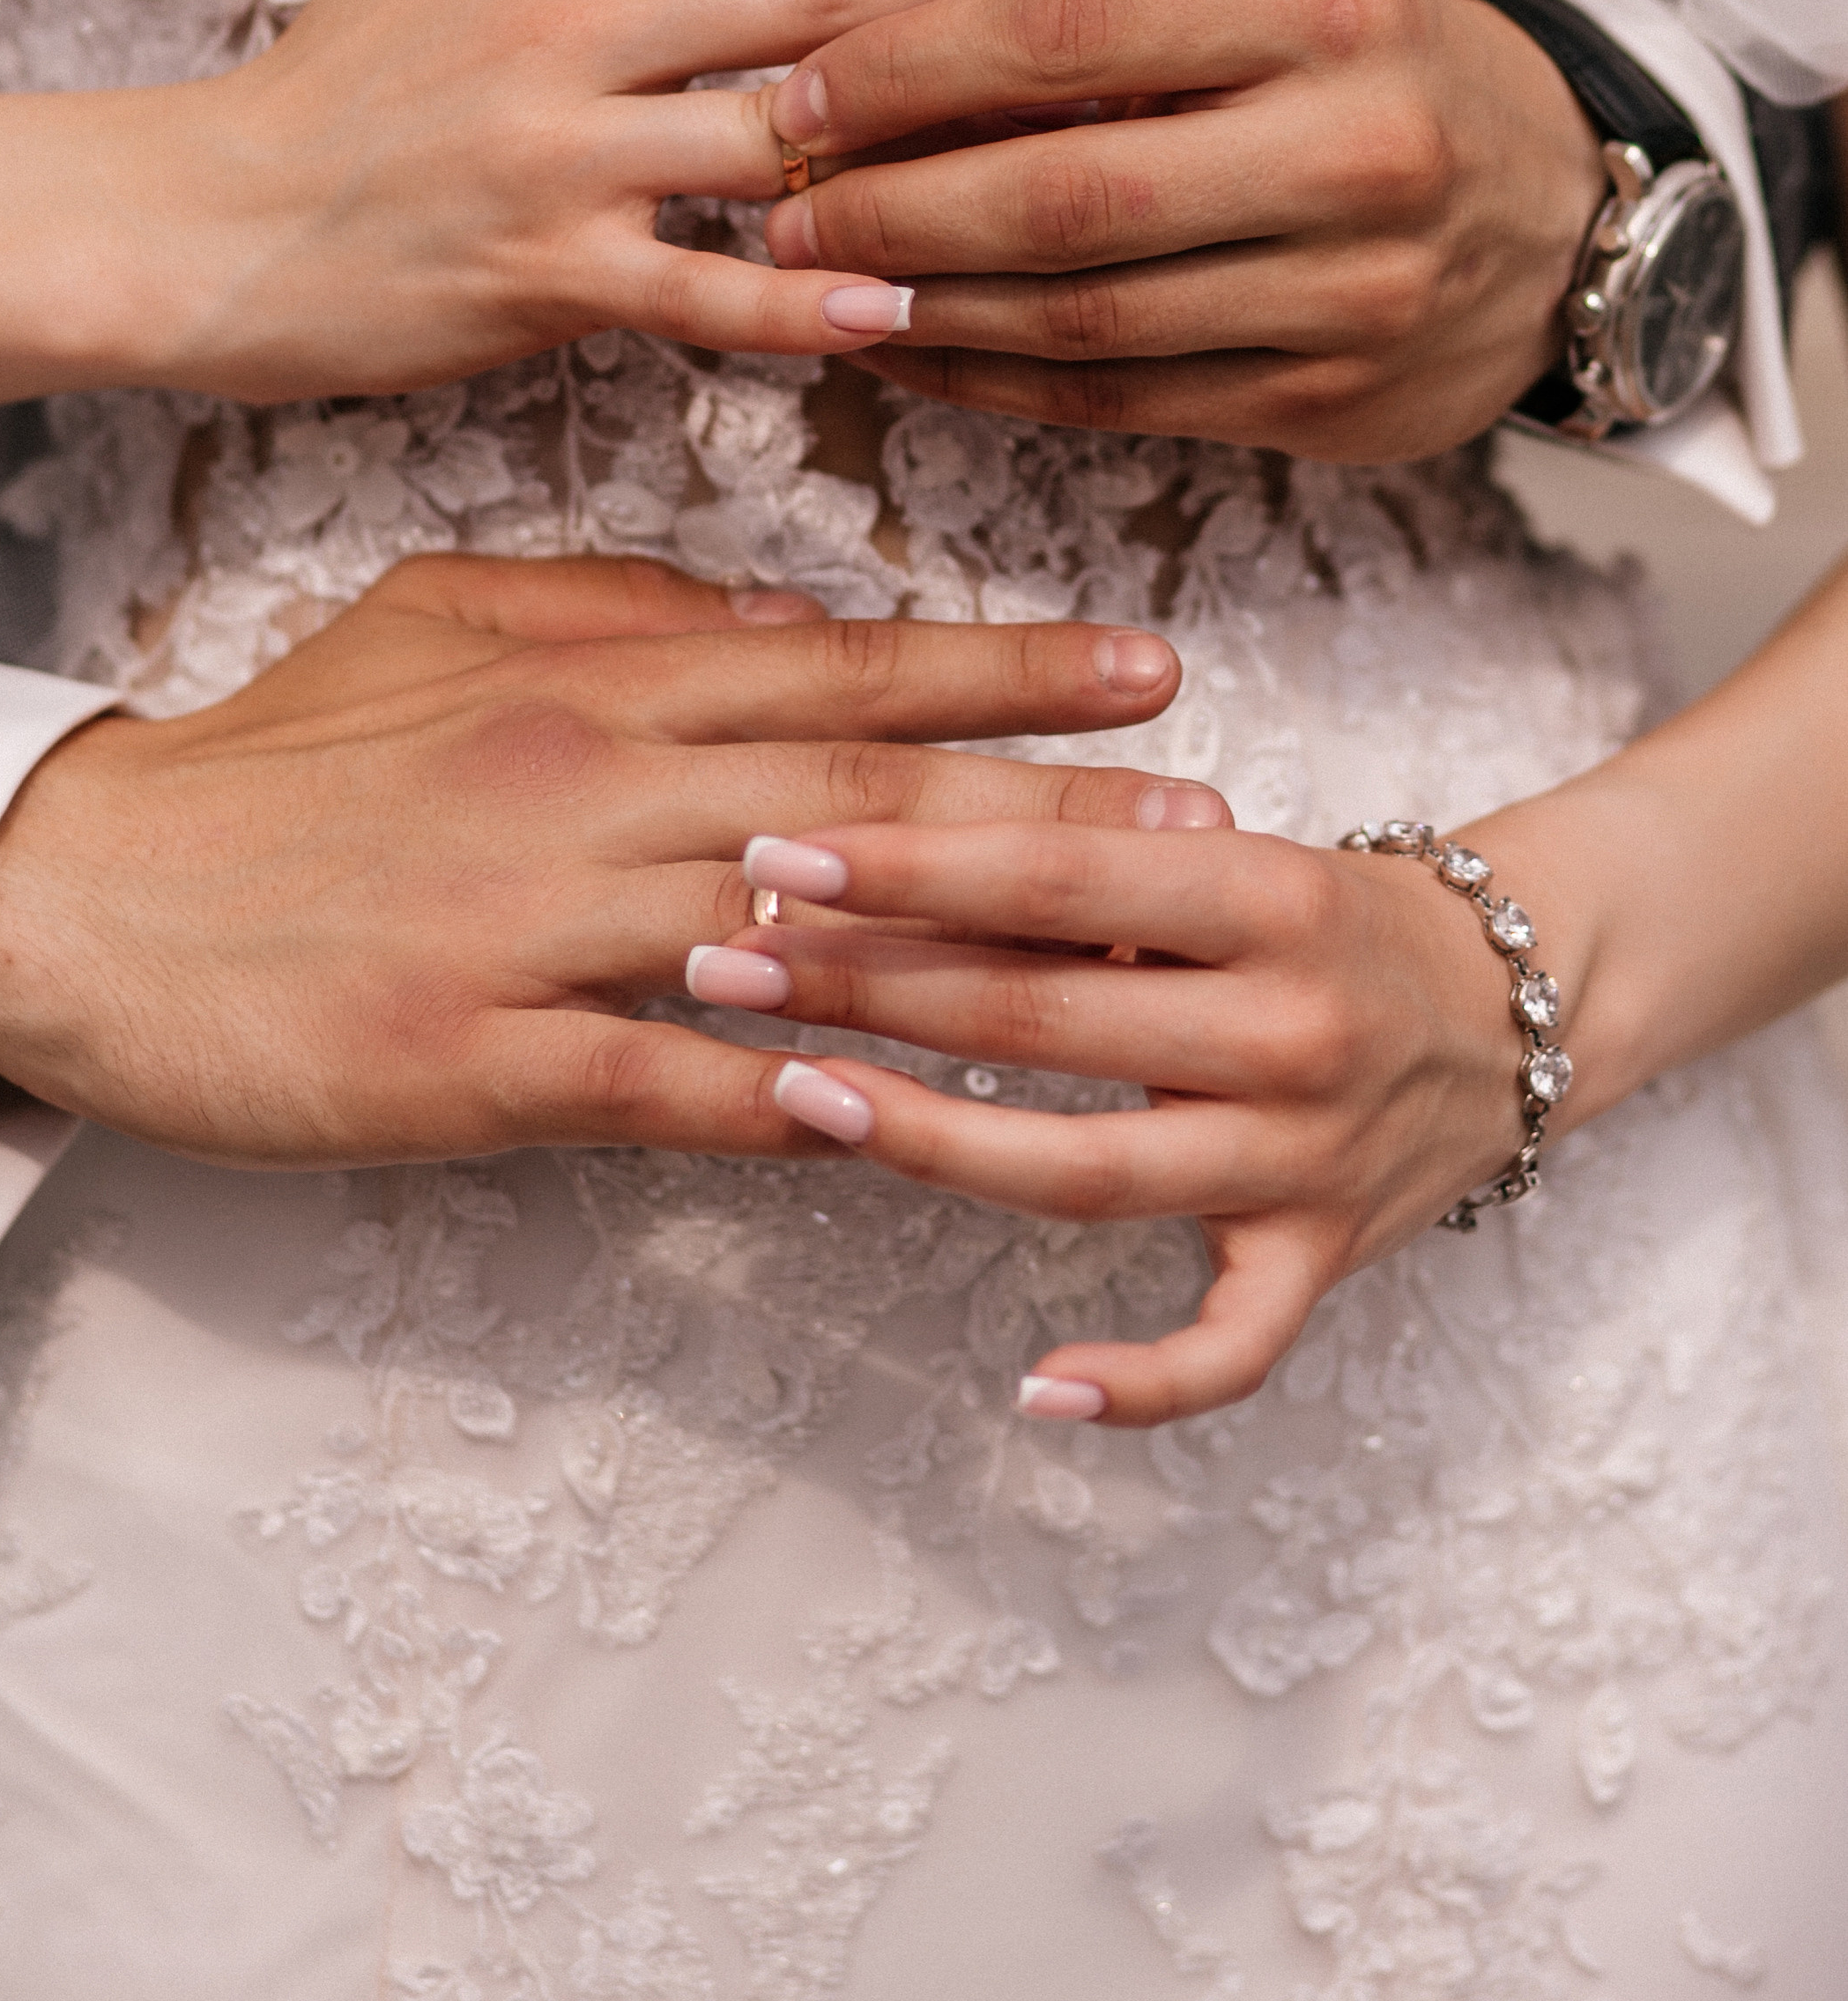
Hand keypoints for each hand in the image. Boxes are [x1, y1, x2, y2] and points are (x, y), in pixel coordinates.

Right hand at [0, 0, 1057, 421]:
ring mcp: (563, 152)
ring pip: (787, 139)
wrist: (201, 222)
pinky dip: (813, 308)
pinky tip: (914, 311)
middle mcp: (571, 24)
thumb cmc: (331, 93)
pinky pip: (709, 296)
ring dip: (939, 144)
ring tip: (1074, 144)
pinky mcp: (547, 275)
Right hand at [0, 551, 1205, 1171]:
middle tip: (1212, 822)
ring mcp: (544, 930)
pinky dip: (787, 1104)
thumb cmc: (286, 754)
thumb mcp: (442, 620)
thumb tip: (770, 615)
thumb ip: (615, 608)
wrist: (98, 892)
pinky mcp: (480, 1062)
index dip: (1008, 671)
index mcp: (599, 679)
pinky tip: (902, 1131)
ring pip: (798, 940)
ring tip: (1123, 971)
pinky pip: (666, 1087)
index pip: (845, 665)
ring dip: (977, 957)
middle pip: (870, 797)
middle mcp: (598, 788)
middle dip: (1054, 810)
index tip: (1149, 669)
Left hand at [706, 810, 1546, 1425]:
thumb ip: (1087, 871)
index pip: (1066, 877)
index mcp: (1271, 896)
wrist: (1522, 1002)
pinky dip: (1141, 1383)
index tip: (780, 851)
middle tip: (720, 961)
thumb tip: (872, 872)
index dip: (916, 866)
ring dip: (932, 1141)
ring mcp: (1310, 1157)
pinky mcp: (1326, 1262)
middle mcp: (1294, 1028)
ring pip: (1094, 1173)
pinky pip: (1231, 1348)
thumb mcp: (1230, 858)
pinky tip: (1031, 1391)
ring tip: (797, 1097)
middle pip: (1047, 1019)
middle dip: (867, 988)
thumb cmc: (1324, 916)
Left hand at [761, 0, 1604, 460]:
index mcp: (1325, 9)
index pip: (1064, 34)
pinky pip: (1120, 402)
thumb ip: (1117, 31)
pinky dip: (995, 384)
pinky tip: (911, 358)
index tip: (800, 92)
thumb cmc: (1379, 78)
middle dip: (892, 211)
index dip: (906, 68)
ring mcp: (1349, 298)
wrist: (1567, 217)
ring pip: (1082, 318)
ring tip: (819, 291)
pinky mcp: (1329, 406)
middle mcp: (1351, 154)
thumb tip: (885, 63)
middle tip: (782, 212)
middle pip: (1062, 197)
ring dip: (926, 312)